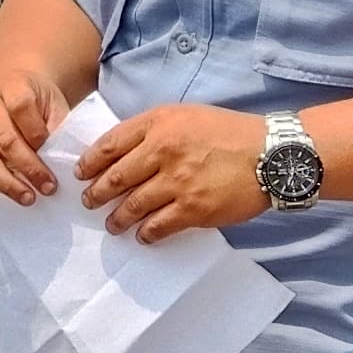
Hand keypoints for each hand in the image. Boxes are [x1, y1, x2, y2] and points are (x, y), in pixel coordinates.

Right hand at [0, 65, 72, 208]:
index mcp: (10, 86)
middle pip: (4, 138)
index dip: (38, 133)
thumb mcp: (53, 103)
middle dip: (28, 167)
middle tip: (47, 187)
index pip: (21, 107)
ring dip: (5, 182)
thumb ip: (56, 127)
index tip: (56, 153)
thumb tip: (58, 161)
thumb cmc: (36, 101)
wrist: (14, 86)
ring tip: (26, 197)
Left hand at [78, 105, 269, 241]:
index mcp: (159, 123)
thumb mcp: (187, 116)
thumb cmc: (229, 132)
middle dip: (96, 194)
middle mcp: (163, 151)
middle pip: (115, 177)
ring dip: (117, 218)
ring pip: (132, 205)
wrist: (271, 154)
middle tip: (88, 202)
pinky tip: (142, 236)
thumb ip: (154, 129)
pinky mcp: (193, 209)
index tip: (81, 173)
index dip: (89, 162)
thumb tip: (123, 152)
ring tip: (112, 224)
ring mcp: (177, 182)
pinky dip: (146, 233)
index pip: (110, 144)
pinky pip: (158, 226)